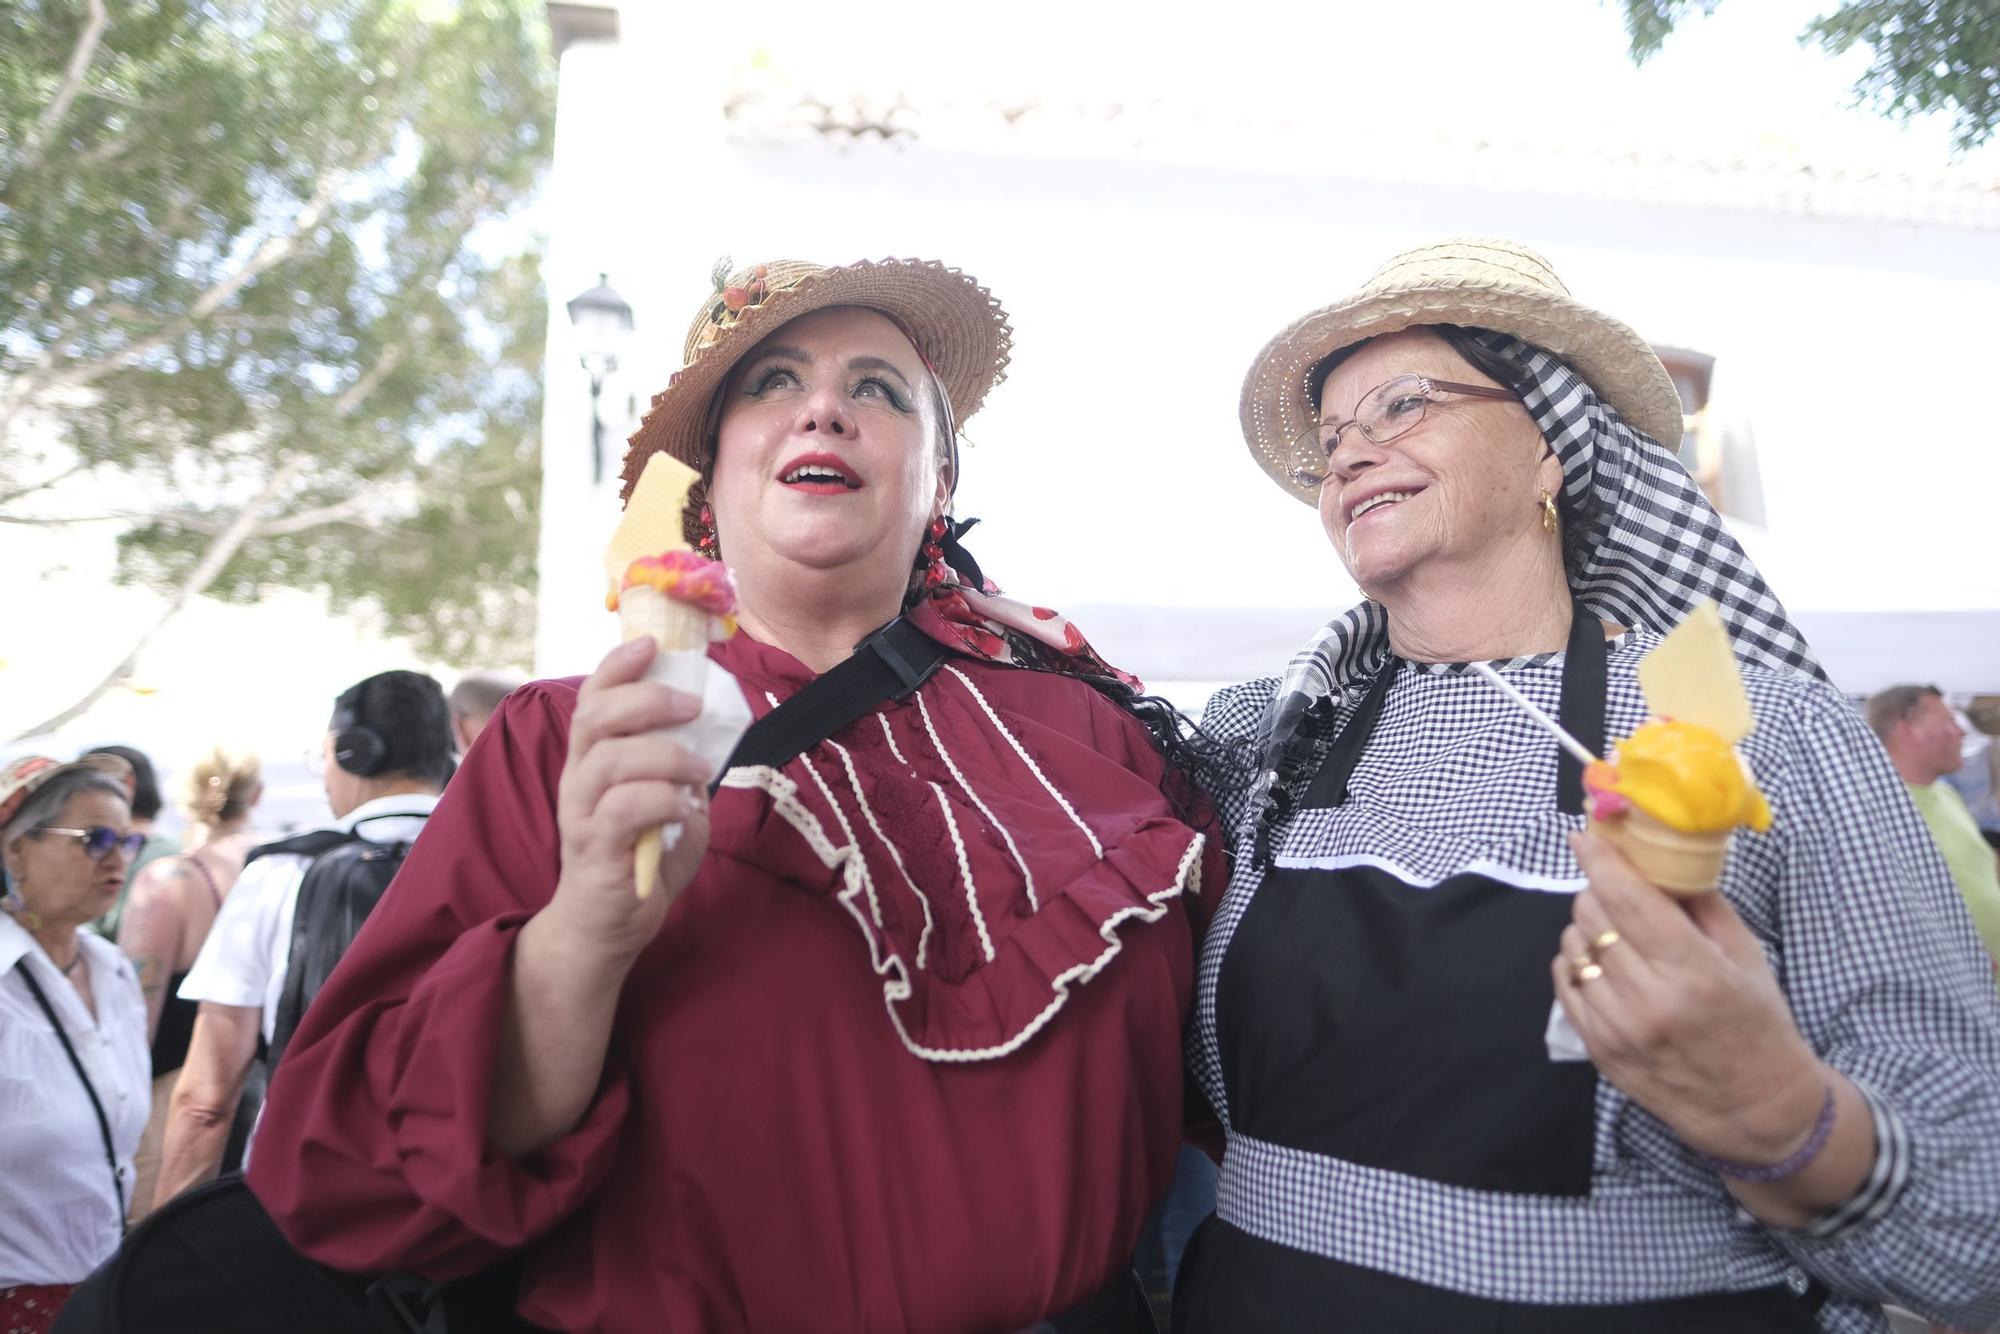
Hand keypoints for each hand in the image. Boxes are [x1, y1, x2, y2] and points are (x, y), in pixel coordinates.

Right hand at [544, 636, 712, 960]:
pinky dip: (662, 801)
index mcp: (593, 759)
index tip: (653, 642)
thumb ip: (683, 765)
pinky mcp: (595, 851)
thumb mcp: (670, 800)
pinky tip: (686, 810)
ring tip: (700, 770)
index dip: (618, 665)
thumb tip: (714, 727)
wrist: (607, 927)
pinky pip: (622, 810)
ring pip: (609, 761)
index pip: (593, 698)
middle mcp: (578, 779)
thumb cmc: (641, 857)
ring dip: (664, 755)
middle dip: (647, 700)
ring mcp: (582, 815)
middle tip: (693, 705)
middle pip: (595, 718)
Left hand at [1554, 831, 1826, 1165]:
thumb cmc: (1757, 1025)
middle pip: (1592, 917)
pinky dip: (1576, 962)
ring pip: (1573, 947)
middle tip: (1618, 889)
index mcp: (1692, 971)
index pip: (1626, 900)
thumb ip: (1700, 904)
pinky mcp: (1598, 1049)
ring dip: (1587, 928)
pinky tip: (1602, 962)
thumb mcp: (1746, 956)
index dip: (1599, 861)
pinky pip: (1565, 983)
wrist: (1754, 1110)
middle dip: (1600, 892)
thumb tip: (1659, 858)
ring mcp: (1617, 1028)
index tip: (1584, 837)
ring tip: (1617, 931)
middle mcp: (1648, 999)